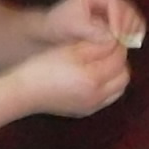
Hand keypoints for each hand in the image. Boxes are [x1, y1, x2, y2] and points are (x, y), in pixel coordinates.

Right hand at [13, 38, 129, 118]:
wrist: (25, 92)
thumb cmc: (43, 67)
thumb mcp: (69, 51)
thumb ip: (95, 46)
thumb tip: (115, 41)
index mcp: (92, 77)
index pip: (118, 58)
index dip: (118, 45)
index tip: (113, 37)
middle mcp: (97, 95)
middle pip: (123, 76)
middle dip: (120, 61)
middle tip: (109, 50)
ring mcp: (93, 106)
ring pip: (118, 89)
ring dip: (116, 75)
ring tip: (103, 63)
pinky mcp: (87, 112)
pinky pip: (108, 98)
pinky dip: (109, 86)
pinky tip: (96, 77)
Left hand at [41, 0, 145, 49]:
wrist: (53, 28)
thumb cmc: (59, 24)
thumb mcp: (73, 26)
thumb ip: (92, 30)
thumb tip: (112, 38)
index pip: (115, 4)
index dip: (119, 20)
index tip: (117, 37)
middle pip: (128, 8)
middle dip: (128, 26)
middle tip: (124, 43)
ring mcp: (113, 6)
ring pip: (132, 16)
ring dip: (133, 30)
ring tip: (128, 45)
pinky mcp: (115, 17)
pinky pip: (131, 23)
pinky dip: (133, 33)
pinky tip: (130, 44)